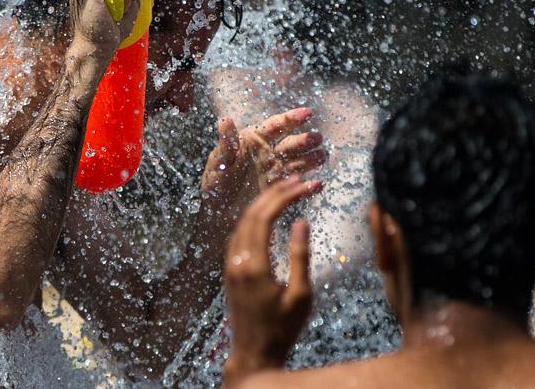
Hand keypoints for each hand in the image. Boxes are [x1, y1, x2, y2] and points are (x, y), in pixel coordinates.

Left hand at [200, 108, 327, 241]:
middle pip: (291, 143)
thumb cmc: (215, 181)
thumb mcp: (219, 161)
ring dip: (312, 158)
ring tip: (323, 156)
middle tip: (317, 138)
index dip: (292, 118)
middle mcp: (269, 153)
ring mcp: (277, 171)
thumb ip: (226, 142)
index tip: (308, 113)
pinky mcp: (280, 189)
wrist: (218, 212)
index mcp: (255, 140)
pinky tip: (318, 185)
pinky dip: (308, 187)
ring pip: (299, 162)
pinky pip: (297, 186)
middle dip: (305, 140)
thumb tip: (224, 119)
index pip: (275, 125)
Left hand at [224, 177, 322, 382]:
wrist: (254, 354)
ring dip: (263, 202)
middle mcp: (236, 261)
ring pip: (242, 222)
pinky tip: (268, 213)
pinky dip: (254, 217)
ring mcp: (229, 265)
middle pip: (251, 214)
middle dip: (275, 192)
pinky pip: (238, 234)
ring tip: (286, 189)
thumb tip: (300, 221)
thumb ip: (299, 256)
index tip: (305, 186)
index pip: (265, 217)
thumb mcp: (300, 295)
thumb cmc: (282, 330)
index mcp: (253, 266)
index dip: (284, 197)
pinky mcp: (229, 270)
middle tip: (298, 180)